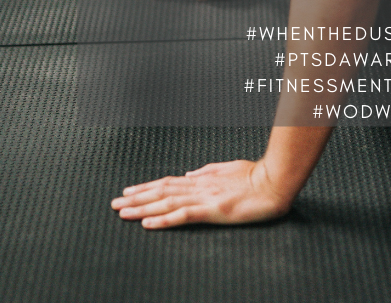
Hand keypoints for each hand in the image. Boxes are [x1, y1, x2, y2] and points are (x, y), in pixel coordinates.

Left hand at [111, 159, 291, 227]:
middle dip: (136, 198)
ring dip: (142, 208)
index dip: (147, 187)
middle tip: (115, 203)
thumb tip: (189, 174)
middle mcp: (200, 186)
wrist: (275, 182)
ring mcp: (206, 197)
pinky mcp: (213, 209)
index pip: (169, 183)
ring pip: (166, 203)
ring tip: (123, 213)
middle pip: (162, 192)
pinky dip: (163, 220)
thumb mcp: (231, 168)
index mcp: (204, 178)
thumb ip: (209, 171)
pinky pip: (183, 216)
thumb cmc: (258, 176)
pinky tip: (148, 224)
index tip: (129, 191)